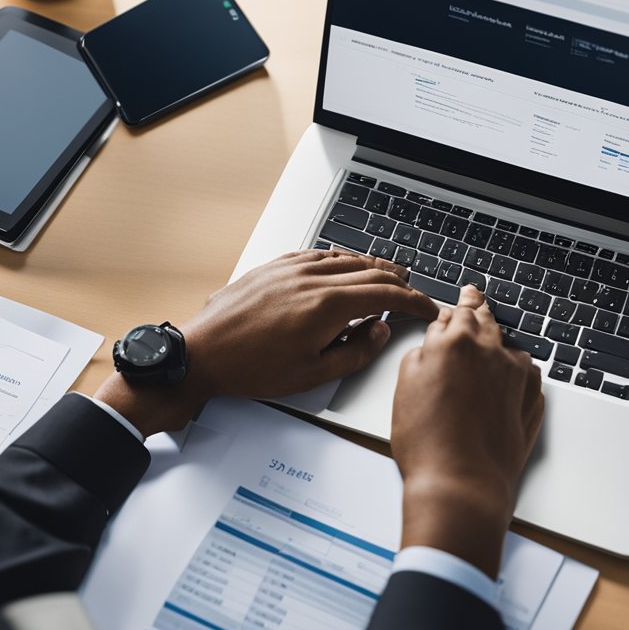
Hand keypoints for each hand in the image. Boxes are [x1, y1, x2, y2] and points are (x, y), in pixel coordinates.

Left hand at [95, 250, 440, 435]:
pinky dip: (340, 258)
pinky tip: (342, 263)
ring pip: (344, 258)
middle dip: (398, 281)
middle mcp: (311, 279)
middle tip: (412, 290)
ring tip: (387, 273)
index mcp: (327, 305)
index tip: (426, 308)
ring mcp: (290, 269)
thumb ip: (354, 352)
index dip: (413, 301)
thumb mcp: (312, 374)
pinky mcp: (272, 268)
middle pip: (370, 271)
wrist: (202, 354)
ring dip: (372, 265)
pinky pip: (316, 255)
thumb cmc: (249, 368)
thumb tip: (378, 333)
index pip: (385, 294)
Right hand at [391, 285, 543, 577]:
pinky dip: (515, 370)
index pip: (458, 310)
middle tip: (476, 298)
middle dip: (479, 309)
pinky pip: (526, 373)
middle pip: (486, 320)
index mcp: (455, 341)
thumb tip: (434, 342)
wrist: (461, 485)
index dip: (457, 305)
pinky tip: (504, 379)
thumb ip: (422, 354)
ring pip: (508, 345)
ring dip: (497, 343)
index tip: (461, 298)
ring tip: (488, 345)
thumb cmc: (426, 443)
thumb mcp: (405, 387)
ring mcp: (517, 375)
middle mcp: (491, 351)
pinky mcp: (533, 400)